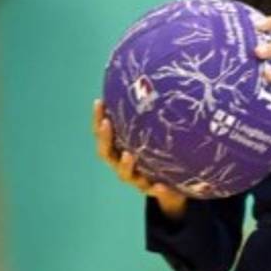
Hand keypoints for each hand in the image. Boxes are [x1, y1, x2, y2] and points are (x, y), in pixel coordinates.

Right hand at [91, 99, 186, 219]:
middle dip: (105, 138)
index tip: (99, 102)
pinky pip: (154, 191)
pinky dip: (157, 190)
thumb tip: (154, 78)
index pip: (103, 133)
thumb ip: (150, 114)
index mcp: (119, 149)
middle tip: (107, 123)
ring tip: (130, 155)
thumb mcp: (153, 133)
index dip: (98, 119)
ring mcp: (136, 179)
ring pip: (125, 174)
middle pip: (107, 153)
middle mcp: (122, 164)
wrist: (172, 186)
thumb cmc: (159, 153)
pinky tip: (161, 186)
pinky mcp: (153, 191)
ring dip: (126, 165)